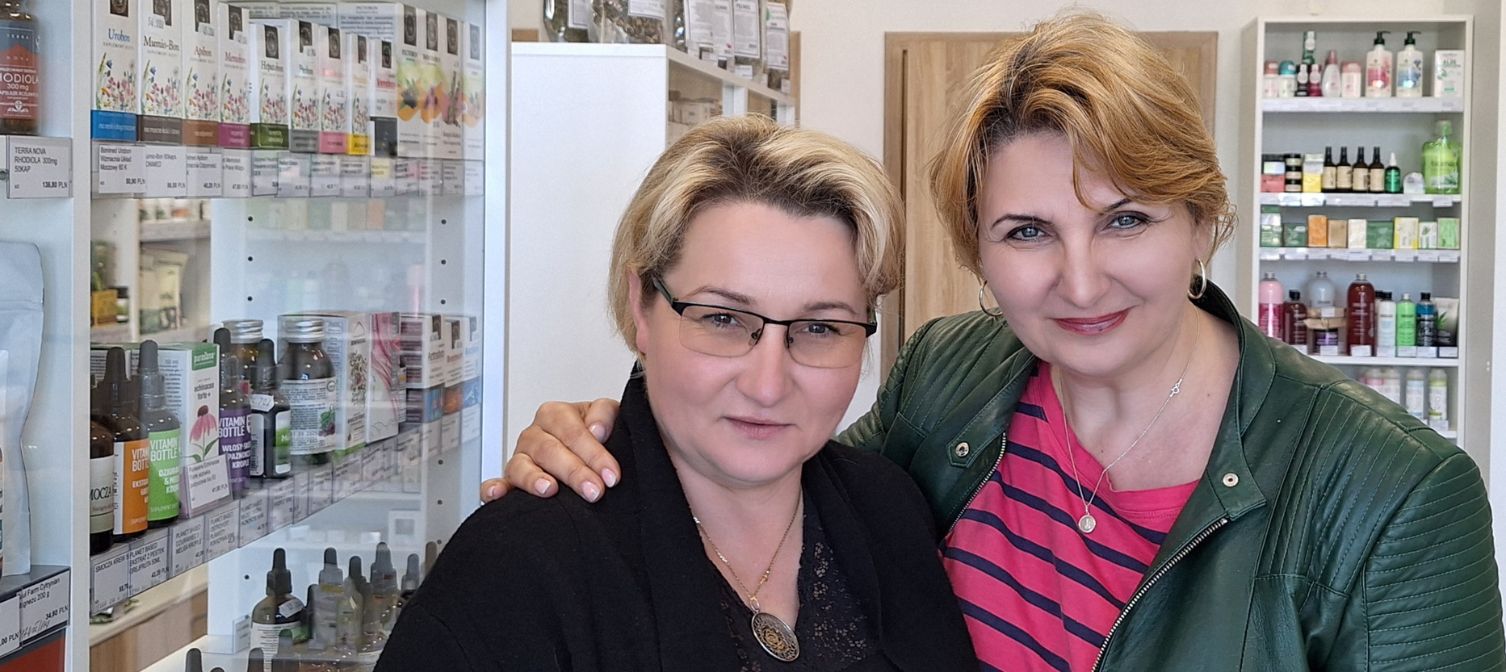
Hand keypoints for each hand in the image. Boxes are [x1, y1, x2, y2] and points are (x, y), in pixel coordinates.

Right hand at [478, 398, 622, 502]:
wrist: (588, 453)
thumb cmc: (597, 435)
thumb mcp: (607, 416)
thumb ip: (605, 414)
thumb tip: (597, 430)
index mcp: (556, 415)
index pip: (573, 432)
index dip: (594, 454)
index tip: (611, 475)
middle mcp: (535, 435)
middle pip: (549, 450)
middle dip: (574, 472)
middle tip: (594, 490)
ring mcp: (521, 457)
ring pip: (521, 466)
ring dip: (534, 478)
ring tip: (550, 490)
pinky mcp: (511, 480)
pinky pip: (497, 483)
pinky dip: (494, 489)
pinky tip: (497, 496)